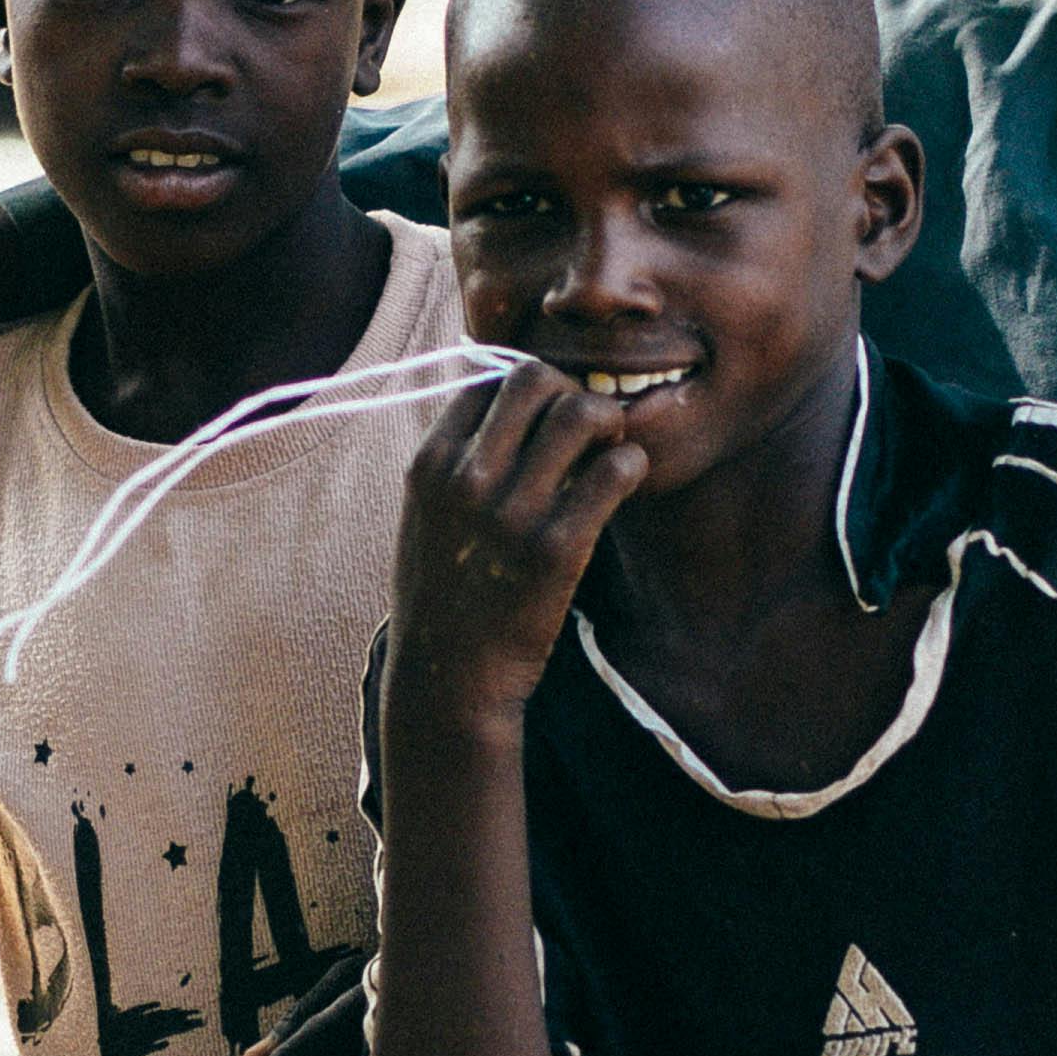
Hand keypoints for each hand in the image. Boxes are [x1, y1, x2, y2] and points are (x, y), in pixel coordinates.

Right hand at [385, 367, 645, 746]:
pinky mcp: (558, 550)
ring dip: (608, 422)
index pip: (487, 378)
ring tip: (608, 451)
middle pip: (535, 379)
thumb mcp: (426, 515)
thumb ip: (456, 461)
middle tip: (586, 428)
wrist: (449, 677)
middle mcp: (467, 479)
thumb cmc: (443, 593)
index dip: (527, 389)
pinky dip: (630, 465)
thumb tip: (501, 403)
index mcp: (431, 464)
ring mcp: (512, 513)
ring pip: (582, 413)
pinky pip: (615, 470)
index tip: (545, 417)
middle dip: (570, 392)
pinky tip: (623, 482)